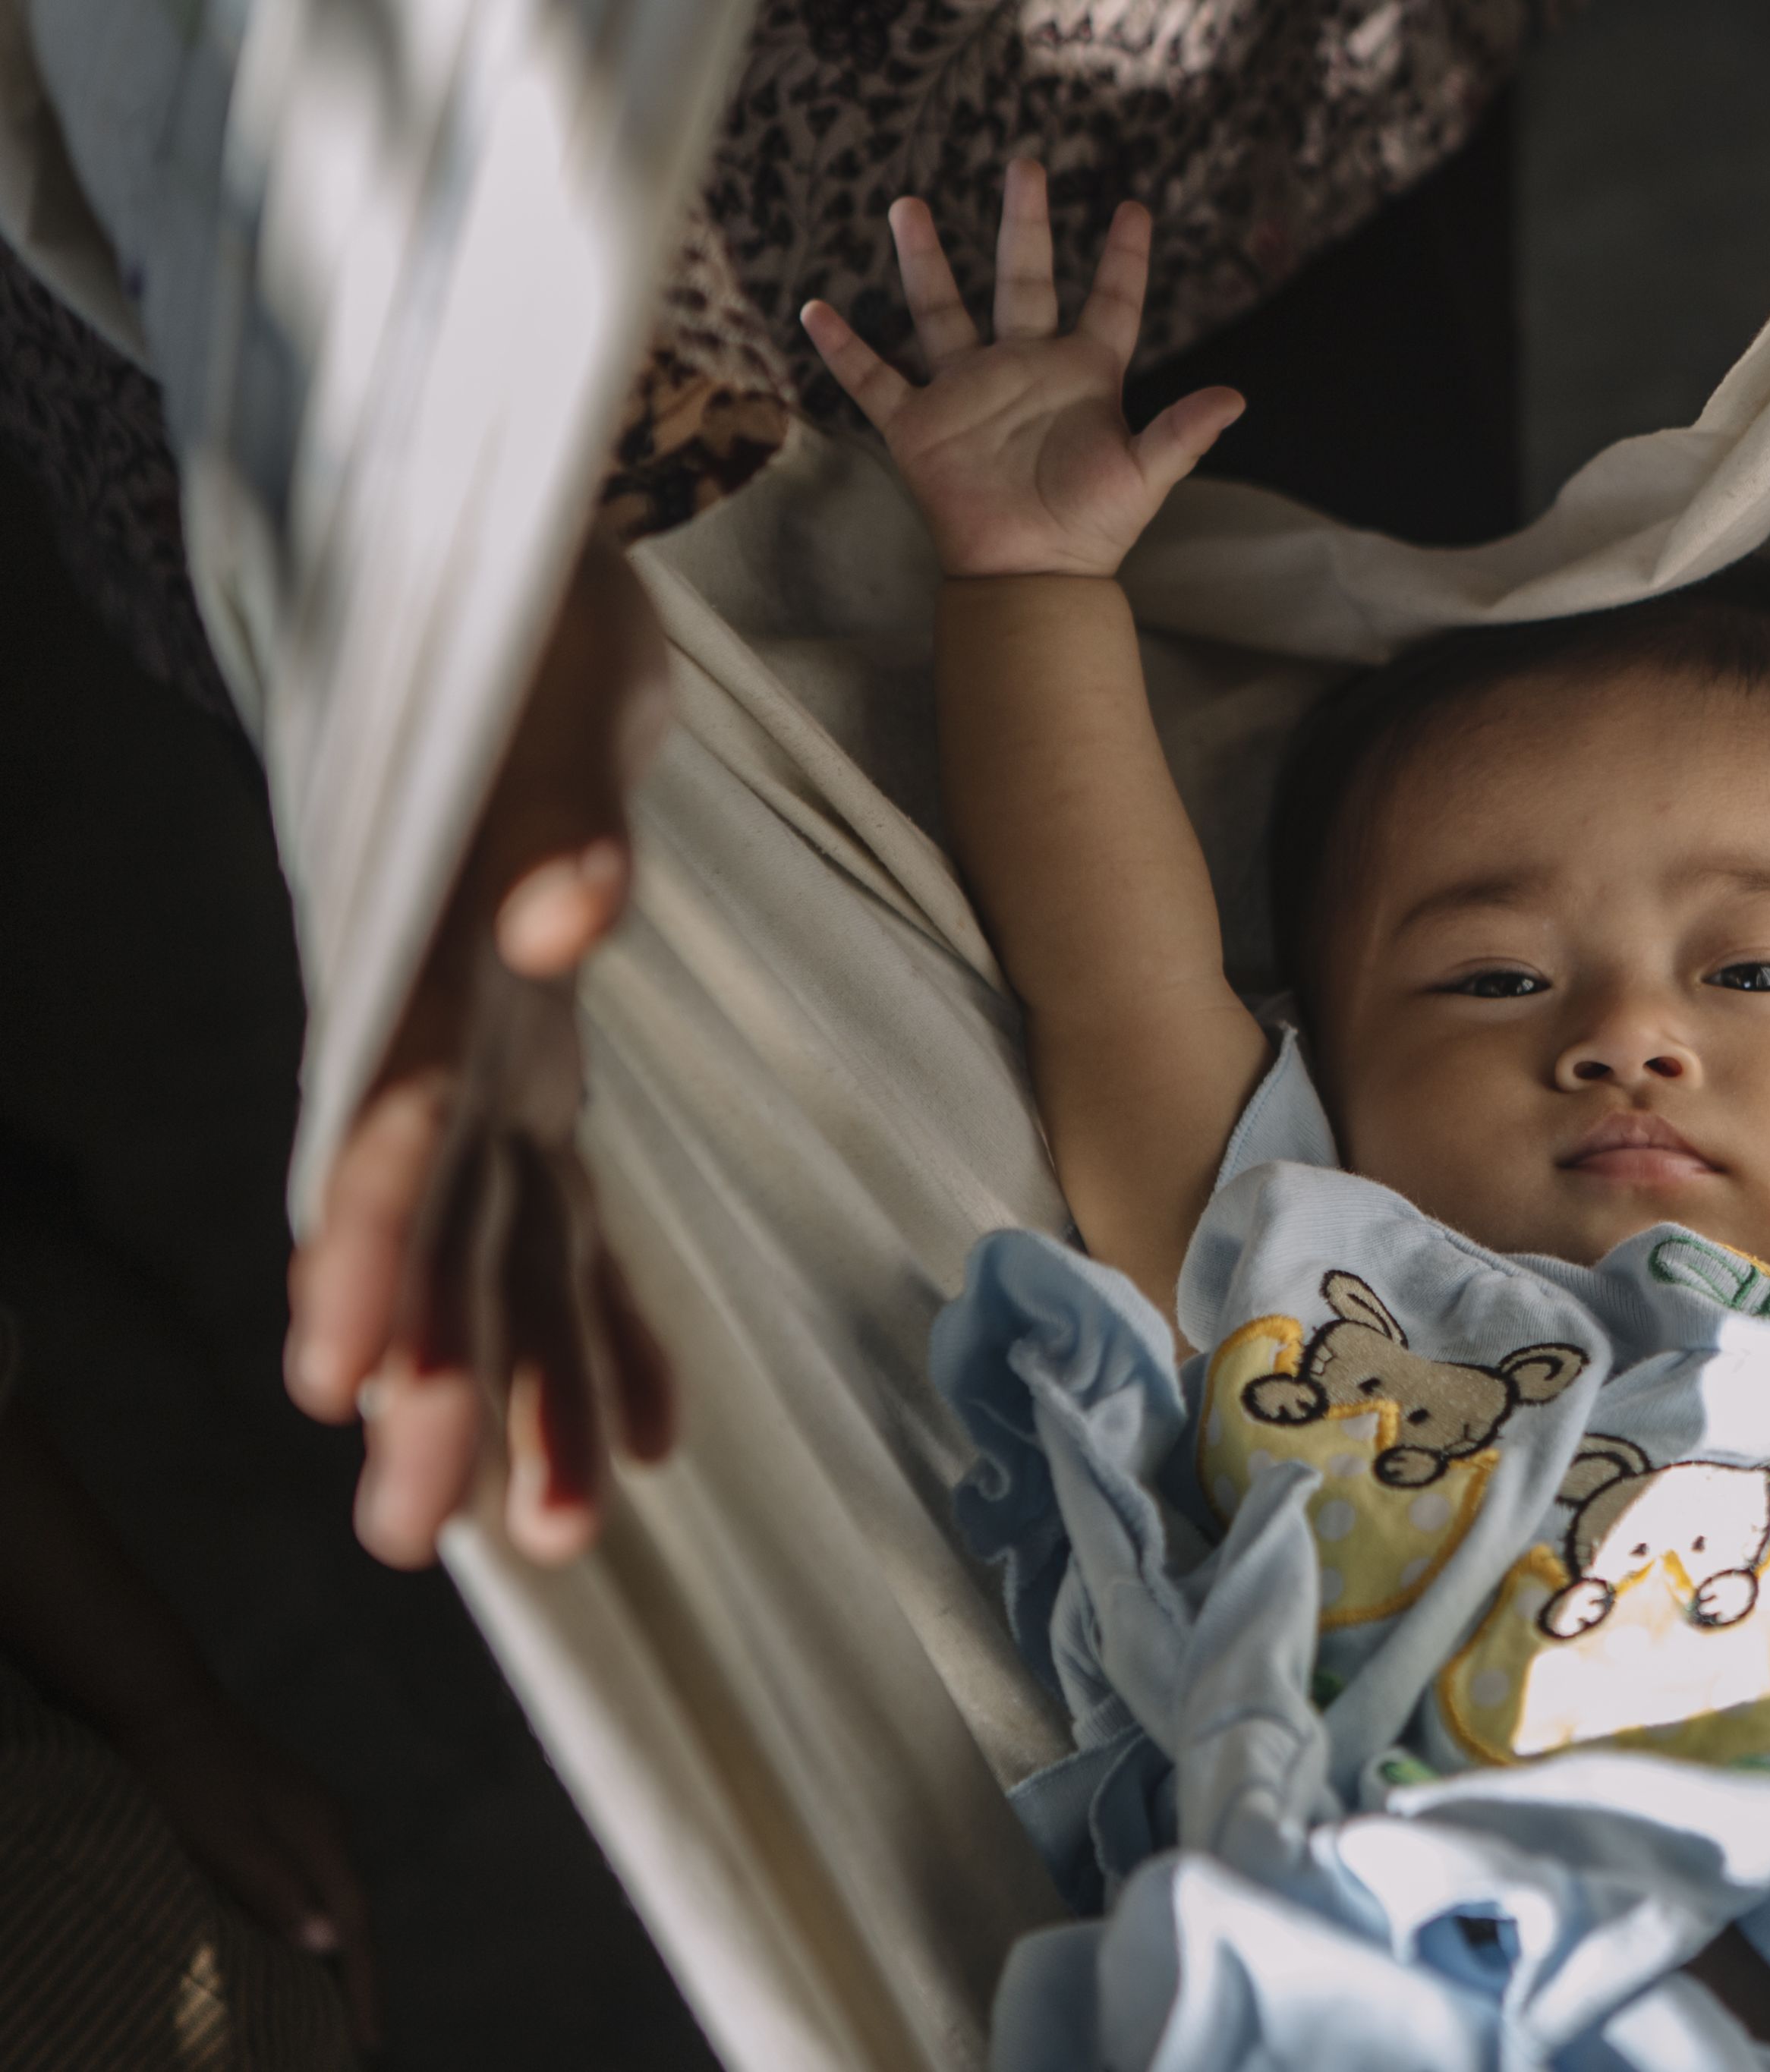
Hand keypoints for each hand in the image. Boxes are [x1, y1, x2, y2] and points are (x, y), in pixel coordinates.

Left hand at [117, 1696, 379, 2045]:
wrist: (166, 1706)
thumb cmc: (187, 1780)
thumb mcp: (222, 1842)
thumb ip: (275, 1891)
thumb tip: (329, 1945)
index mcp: (321, 1836)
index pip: (353, 1927)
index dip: (362, 1987)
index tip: (369, 2042)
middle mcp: (331, 1823)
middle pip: (353, 1910)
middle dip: (357, 1973)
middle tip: (353, 2029)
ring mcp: (312, 1810)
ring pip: (334, 1889)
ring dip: (336, 1942)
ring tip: (329, 1991)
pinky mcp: (289, 1804)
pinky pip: (314, 1872)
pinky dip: (314, 1910)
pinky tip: (297, 1926)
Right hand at [284, 532, 674, 1568]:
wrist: (535, 604)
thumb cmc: (541, 647)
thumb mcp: (558, 708)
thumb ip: (555, 823)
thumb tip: (561, 923)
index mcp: (443, 962)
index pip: (392, 1128)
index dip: (366, 1252)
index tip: (337, 1376)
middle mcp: (462, 1036)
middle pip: (434, 1225)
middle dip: (428, 1379)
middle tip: (414, 1536)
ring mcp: (501, 1068)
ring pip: (503, 1252)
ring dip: (522, 1389)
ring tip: (550, 1535)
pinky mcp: (547, 1077)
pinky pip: (577, 1222)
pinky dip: (607, 1324)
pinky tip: (645, 1434)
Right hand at [800, 162, 1243, 579]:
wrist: (1031, 577)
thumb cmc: (1092, 530)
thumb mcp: (1144, 477)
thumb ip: (1183, 434)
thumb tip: (1237, 398)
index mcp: (1083, 375)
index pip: (1111, 303)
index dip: (1124, 259)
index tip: (1133, 209)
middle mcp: (1023, 368)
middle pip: (1022, 280)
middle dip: (1024, 224)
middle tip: (1024, 166)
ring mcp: (968, 391)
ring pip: (941, 310)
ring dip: (925, 262)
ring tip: (910, 205)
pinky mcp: (920, 425)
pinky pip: (874, 379)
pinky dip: (845, 348)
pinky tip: (815, 310)